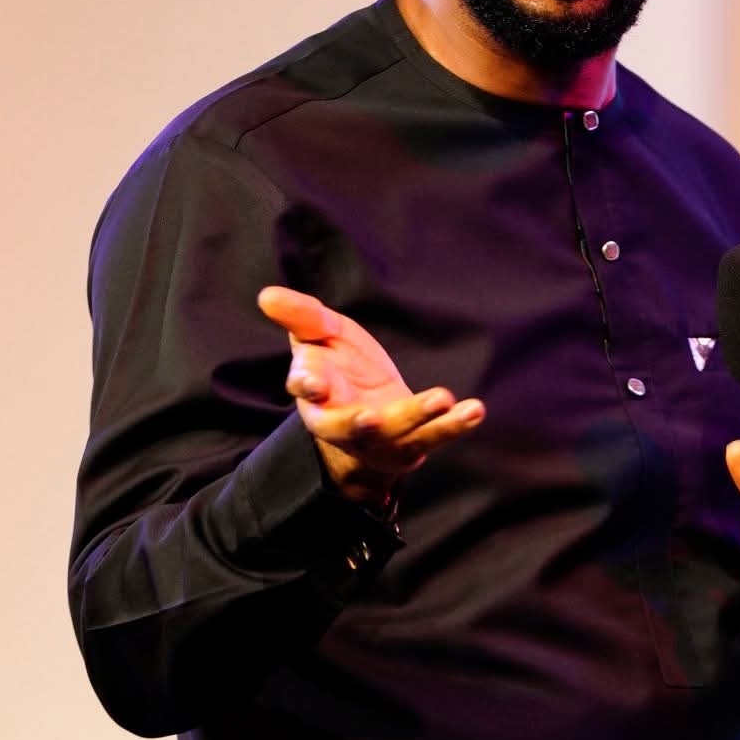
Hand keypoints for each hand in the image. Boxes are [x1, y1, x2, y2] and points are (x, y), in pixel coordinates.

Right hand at [258, 286, 484, 504]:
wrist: (369, 412)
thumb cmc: (338, 368)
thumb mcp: (321, 336)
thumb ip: (301, 317)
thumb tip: (266, 295)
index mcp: (314, 393)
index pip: (306, 390)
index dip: (307, 384)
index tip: (312, 380)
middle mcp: (344, 422)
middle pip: (348, 427)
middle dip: (359, 424)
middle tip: (372, 416)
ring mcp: (381, 438)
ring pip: (398, 434)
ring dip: (419, 418)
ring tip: (442, 397)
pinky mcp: (412, 444)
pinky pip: (434, 437)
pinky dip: (454, 425)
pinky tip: (474, 410)